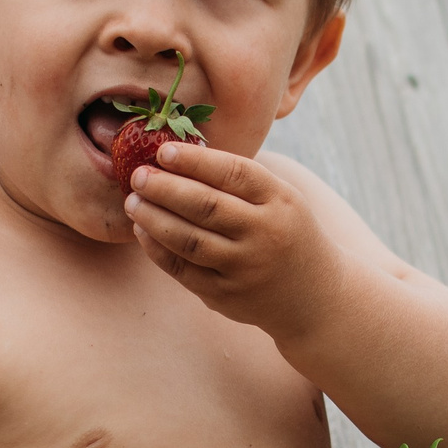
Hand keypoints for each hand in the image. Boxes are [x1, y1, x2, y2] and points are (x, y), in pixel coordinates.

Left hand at [123, 142, 344, 341]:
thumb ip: (241, 180)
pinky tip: (142, 231)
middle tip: (137, 176)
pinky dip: (158, 249)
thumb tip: (180, 155)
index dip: (195, 160)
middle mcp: (264, 234)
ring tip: (132, 201)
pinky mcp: (226, 296)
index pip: (234, 173)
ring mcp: (245, 268)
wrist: (314, 297)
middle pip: (206, 206)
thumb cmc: (287, 233)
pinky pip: (184, 270)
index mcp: (280, 201)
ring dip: (154, 218)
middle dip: (165, 188)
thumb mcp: (281, 199)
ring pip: (189, 240)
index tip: (163, 151)